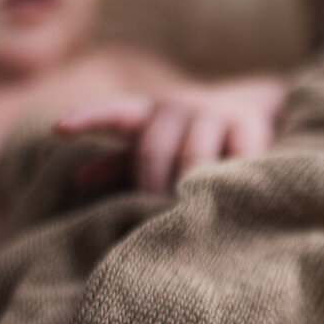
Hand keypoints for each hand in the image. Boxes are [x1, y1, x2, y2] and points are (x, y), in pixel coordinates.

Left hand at [56, 76, 286, 194]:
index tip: (60, 129)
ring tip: (188, 215)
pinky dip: (229, 181)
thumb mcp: (159, 146)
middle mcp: (181, 106)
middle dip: (151, 185)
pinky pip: (236, 157)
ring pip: (194, 155)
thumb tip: (79, 181)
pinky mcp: (250, 126)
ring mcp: (216, 114)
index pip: (116, 111)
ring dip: (189, 187)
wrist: (262, 109)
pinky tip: (227, 201)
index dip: (88, 118)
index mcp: (152, 113)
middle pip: (154, 146)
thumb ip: (122, 163)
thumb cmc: (197, 138)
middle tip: (156, 217)